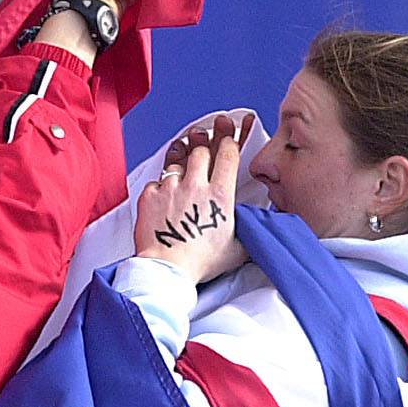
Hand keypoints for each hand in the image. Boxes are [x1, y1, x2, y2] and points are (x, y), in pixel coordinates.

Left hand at [134, 113, 246, 283]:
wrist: (167, 269)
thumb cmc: (200, 262)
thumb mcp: (237, 248)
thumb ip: (248, 233)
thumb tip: (258, 232)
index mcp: (220, 195)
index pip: (228, 154)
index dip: (229, 141)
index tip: (228, 138)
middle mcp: (195, 186)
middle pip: (201, 151)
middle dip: (204, 145)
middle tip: (203, 143)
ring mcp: (170, 189)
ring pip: (176, 163)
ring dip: (181, 164)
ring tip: (182, 168)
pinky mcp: (149, 196)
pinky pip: (155, 182)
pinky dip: (159, 187)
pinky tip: (163, 195)